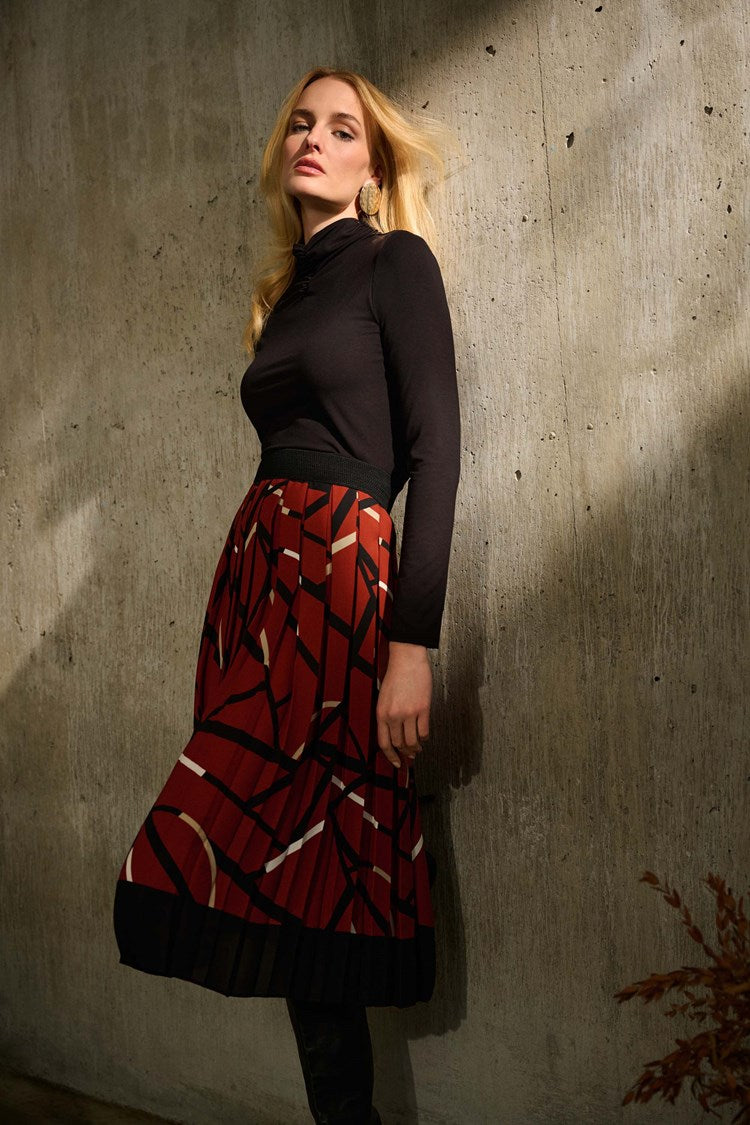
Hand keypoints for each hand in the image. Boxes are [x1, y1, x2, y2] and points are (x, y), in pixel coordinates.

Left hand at [376, 642, 431, 768]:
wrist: (407, 659)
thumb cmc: (395, 675)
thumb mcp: (384, 697)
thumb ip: (387, 715)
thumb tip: (393, 733)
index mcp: (381, 713)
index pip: (384, 743)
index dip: (390, 757)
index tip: (396, 764)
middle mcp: (394, 716)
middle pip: (399, 744)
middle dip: (405, 752)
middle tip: (410, 755)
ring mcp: (409, 713)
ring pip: (412, 741)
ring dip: (415, 747)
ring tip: (418, 748)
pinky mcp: (423, 709)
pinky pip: (424, 730)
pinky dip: (425, 737)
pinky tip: (424, 736)